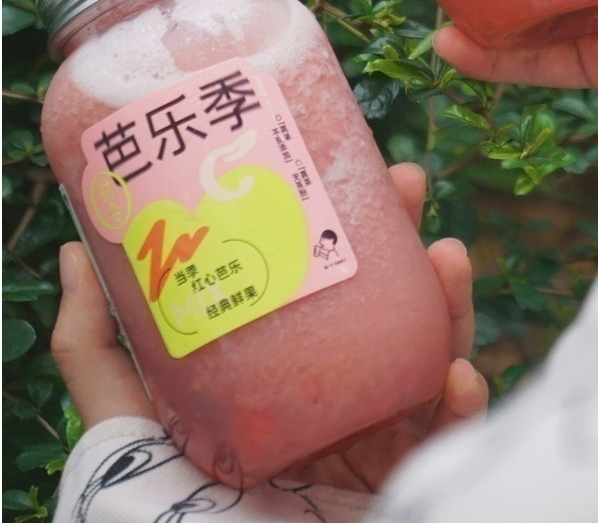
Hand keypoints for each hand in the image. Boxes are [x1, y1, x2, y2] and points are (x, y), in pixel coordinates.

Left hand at [52, 163, 486, 494]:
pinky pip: (448, 440)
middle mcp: (328, 407)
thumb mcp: (124, 426)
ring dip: (448, 306)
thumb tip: (76, 251)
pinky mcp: (406, 486)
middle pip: (381, 312)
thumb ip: (95, 352)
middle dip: (402, 244)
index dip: (339, 227)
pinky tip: (459, 372)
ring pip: (424, 360)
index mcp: (275, 383)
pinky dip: (461, 403)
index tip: (349, 167)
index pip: (319, 293)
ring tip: (449, 256)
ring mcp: (372, 447)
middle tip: (408, 183)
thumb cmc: (164, 517)